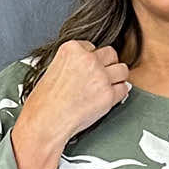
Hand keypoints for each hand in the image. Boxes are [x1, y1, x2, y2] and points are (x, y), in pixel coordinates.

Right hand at [19, 38, 130, 152]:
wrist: (46, 121)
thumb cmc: (44, 102)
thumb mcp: (53, 69)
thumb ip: (72, 63)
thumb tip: (87, 67)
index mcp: (72, 49)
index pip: (92, 47)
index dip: (91, 60)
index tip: (88, 70)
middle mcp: (88, 59)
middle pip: (111, 54)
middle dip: (108, 65)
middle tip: (102, 76)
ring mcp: (100, 77)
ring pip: (122, 70)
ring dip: (117, 77)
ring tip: (108, 86)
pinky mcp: (108, 95)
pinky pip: (124, 89)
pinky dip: (118, 94)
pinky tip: (109, 97)